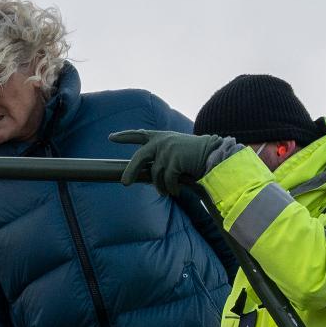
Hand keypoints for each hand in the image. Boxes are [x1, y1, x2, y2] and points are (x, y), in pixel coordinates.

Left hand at [110, 129, 235, 196]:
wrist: (214, 155)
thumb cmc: (195, 155)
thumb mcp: (176, 149)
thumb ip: (161, 154)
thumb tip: (145, 173)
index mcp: (161, 136)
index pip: (139, 134)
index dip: (125, 136)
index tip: (111, 137)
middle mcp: (162, 141)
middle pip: (139, 157)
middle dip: (131, 171)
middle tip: (124, 183)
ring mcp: (167, 150)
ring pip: (154, 174)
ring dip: (160, 186)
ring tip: (166, 192)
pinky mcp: (174, 160)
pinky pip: (167, 180)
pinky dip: (171, 188)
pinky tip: (176, 191)